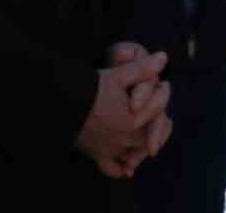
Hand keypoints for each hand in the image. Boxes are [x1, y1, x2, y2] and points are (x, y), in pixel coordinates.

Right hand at [76, 47, 170, 177]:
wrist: (61, 106)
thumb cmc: (90, 89)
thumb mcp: (118, 75)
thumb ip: (142, 68)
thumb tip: (163, 58)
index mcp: (135, 120)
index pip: (159, 108)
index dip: (164, 93)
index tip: (163, 84)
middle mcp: (126, 138)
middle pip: (152, 135)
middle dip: (159, 123)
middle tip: (161, 113)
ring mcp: (112, 149)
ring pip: (135, 153)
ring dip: (143, 146)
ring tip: (146, 135)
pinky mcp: (97, 155)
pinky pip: (113, 168)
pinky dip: (120, 167)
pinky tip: (125, 165)